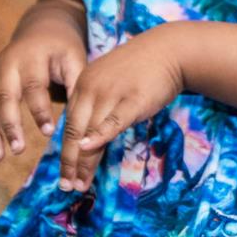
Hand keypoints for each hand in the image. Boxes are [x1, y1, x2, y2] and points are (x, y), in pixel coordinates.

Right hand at [0, 21, 85, 161]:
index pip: (34, 86)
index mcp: (32, 57)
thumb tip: (82, 116)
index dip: (39, 110)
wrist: (42, 28)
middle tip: (20, 150)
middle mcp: (8, 64)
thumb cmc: (64, 49)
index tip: (49, 132)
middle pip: (6, 97)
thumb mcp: (74, 58)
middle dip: (11, 124)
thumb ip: (75, 83)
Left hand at [57, 25, 184, 192]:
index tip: (65, 173)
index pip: (69, 124)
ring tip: (81, 184)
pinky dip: (99, 135)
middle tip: (66, 186)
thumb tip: (91, 134)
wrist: (170, 49)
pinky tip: (89, 148)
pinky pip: (113, 121)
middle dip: (70, 162)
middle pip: (75, 131)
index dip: (66, 151)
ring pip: (90, 131)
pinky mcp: (133, 100)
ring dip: (84, 161)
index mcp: (83, 84)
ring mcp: (111, 94)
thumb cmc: (144, 67)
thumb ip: (99, 104)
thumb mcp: (112, 82)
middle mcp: (91, 89)